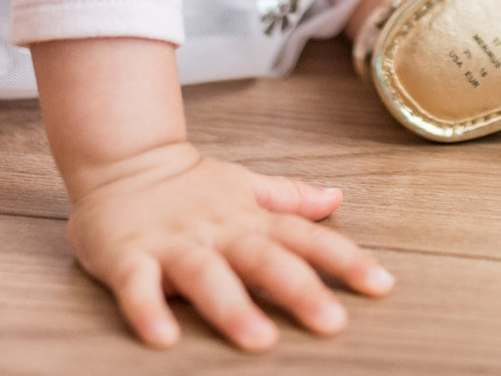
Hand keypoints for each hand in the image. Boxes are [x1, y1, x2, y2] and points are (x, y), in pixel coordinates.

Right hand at [65, 141, 394, 351]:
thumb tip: (337, 196)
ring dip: (233, 306)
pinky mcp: (127, 257)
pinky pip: (137, 287)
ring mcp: (172, 244)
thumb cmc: (188, 186)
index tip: (380, 285)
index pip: (305, 237)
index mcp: (248, 218)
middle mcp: (217, 231)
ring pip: (206, 275)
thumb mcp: (244, 185)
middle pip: (263, 259)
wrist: (120, 159)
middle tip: (332, 322)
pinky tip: (163, 337)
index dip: (343, 260)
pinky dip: (148, 310)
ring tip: (259, 339)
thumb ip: (289, 197)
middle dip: (299, 289)